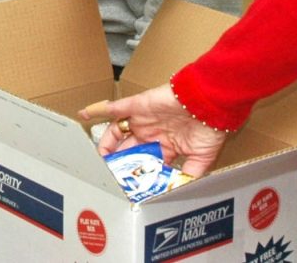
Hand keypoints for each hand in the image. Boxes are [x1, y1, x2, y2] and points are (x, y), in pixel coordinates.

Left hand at [79, 85, 227, 177]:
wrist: (212, 103)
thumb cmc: (210, 128)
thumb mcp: (201, 160)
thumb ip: (187, 177)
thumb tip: (176, 194)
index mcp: (165, 147)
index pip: (144, 164)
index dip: (134, 175)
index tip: (126, 189)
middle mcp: (152, 133)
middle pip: (127, 151)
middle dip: (116, 164)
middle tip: (106, 176)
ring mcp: (143, 119)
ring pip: (117, 132)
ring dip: (105, 144)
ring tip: (96, 158)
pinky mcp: (139, 105)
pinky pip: (116, 107)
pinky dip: (99, 109)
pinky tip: (85, 114)